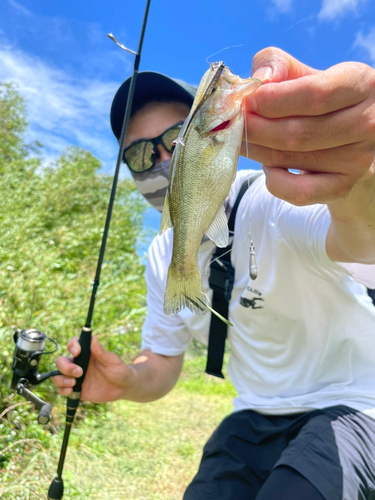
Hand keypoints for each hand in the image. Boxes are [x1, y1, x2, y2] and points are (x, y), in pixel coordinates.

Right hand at [52, 336, 133, 402]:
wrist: (123, 387)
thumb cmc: (119, 370)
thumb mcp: (112, 360)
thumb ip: (101, 351)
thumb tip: (93, 338)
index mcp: (87, 353)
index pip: (73, 345)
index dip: (72, 346)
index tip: (77, 352)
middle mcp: (78, 363)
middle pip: (60, 361)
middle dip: (65, 367)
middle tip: (79, 372)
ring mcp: (76, 377)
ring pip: (58, 375)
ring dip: (61, 379)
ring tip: (74, 383)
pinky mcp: (76, 389)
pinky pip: (62, 389)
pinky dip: (62, 390)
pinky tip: (72, 391)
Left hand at [242, 47, 374, 204]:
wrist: (348, 141)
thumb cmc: (320, 102)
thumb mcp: (305, 75)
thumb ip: (279, 65)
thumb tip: (260, 79)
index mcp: (362, 85)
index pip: (316, 94)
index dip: (273, 100)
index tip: (247, 101)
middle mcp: (367, 124)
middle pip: (297, 132)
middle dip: (255, 128)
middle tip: (234, 124)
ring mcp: (358, 159)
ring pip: (291, 159)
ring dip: (256, 151)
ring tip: (244, 140)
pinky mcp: (343, 186)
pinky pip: (298, 191)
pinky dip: (273, 180)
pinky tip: (269, 165)